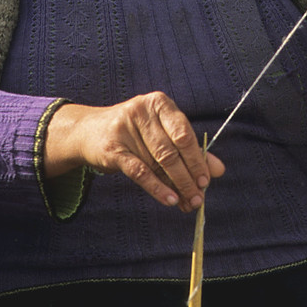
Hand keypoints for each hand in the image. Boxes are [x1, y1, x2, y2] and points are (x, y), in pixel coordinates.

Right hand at [44, 92, 224, 211]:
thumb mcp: (162, 134)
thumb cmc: (134, 133)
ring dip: (176, 186)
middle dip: (189, 176)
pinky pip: (139, 172)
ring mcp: (124, 129)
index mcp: (160, 103)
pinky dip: (157, 188)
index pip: (184, 133)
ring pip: (157, 163)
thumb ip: (190, 150)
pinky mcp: (112, 149)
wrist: (88, 132)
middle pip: (172, 150)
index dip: (197, 159)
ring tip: (188, 203)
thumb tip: (218, 170)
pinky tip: (170, 200)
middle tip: (199, 197)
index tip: (207, 180)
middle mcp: (142, 111)